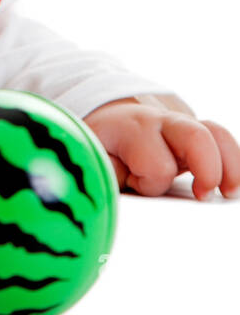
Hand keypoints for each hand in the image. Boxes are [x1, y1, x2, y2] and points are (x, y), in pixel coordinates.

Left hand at [82, 94, 239, 200]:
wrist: (104, 118)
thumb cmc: (99, 145)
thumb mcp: (90, 158)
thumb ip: (101, 174)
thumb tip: (106, 195)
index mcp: (132, 129)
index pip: (158, 163)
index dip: (152, 183)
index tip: (139, 188)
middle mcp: (161, 123)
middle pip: (195, 135)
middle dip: (207, 167)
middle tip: (204, 195)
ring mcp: (181, 128)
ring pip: (217, 134)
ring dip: (230, 165)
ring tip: (229, 193)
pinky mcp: (195, 138)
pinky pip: (223, 141)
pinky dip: (232, 163)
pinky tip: (230, 188)